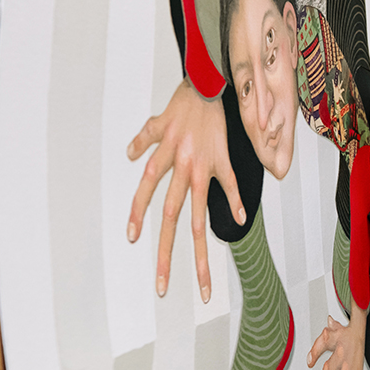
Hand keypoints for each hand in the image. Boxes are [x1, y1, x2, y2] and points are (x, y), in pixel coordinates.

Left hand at [126, 81, 245, 302]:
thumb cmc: (184, 103)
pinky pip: (230, 187)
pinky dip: (235, 204)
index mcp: (165, 159)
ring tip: (203, 283)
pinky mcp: (225, 163)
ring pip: (201, 217)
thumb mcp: (157, 121)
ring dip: (200, 253)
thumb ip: (143, 140)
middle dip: (166, 254)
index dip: (138, 215)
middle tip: (162, 286)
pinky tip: (241, 223)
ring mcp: (205, 169)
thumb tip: (129, 155)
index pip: (146, 193)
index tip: (133, 240)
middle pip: (172, 218)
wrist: (210, 84)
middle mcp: (183, 169)